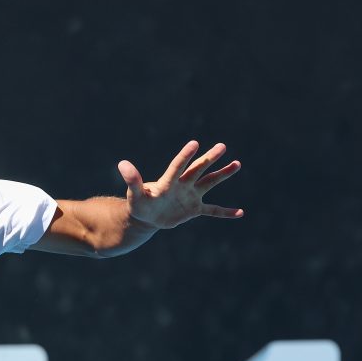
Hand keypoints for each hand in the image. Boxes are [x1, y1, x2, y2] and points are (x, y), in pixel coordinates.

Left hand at [119, 141, 243, 229]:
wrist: (146, 217)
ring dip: (222, 174)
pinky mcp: (194, 209)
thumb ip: (132, 180)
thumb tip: (122, 164)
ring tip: (237, 164)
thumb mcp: (135, 194)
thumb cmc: (139, 204)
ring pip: (209, 182)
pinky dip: (225, 212)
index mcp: (169, 182)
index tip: (194, 143)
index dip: (185, 156)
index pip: (178, 166)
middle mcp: (182, 185)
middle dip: (210, 158)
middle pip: (198, 169)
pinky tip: (240, 213)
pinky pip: (213, 210)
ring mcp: (190, 196)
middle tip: (222, 146)